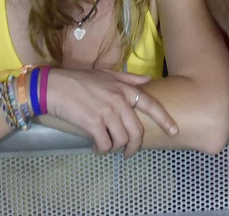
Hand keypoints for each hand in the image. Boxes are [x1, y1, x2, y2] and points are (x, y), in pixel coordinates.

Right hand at [38, 68, 177, 156]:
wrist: (54, 87)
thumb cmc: (79, 80)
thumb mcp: (106, 74)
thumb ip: (128, 79)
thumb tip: (148, 81)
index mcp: (124, 89)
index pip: (151, 105)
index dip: (165, 119)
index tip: (174, 131)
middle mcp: (119, 101)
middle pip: (137, 131)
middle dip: (134, 146)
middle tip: (128, 152)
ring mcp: (107, 113)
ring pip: (122, 140)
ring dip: (115, 148)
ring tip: (107, 146)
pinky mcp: (93, 124)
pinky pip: (105, 144)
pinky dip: (102, 149)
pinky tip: (96, 147)